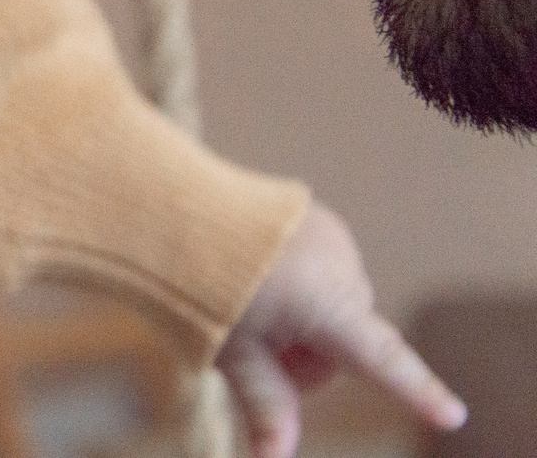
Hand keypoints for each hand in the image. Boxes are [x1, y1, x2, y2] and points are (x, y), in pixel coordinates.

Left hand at [214, 200, 464, 457]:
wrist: (166, 205)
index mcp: (328, 304)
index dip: (417, 391)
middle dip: (311, 356)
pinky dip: (300, 283)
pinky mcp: (316, 217)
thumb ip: (267, 405)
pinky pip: (324, 268)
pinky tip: (255, 275)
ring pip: (336, 304)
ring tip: (249, 305)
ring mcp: (331, 237)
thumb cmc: (195, 284)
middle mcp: (342, 266)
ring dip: (306, 319)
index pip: (382, 360)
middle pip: (347, 340)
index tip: (453, 415)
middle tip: (257, 350)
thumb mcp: (231, 352)